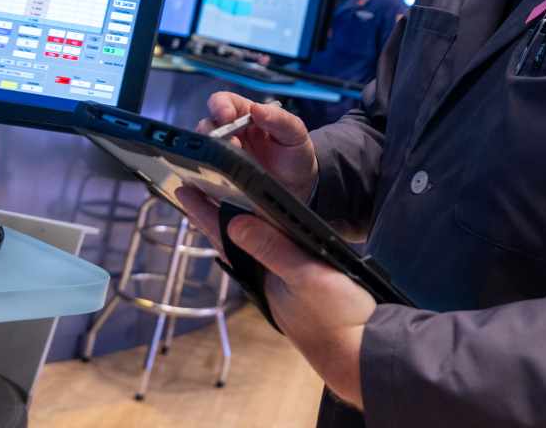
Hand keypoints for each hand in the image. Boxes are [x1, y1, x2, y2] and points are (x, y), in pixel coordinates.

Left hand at [176, 188, 372, 409]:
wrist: (362, 357)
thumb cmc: (338, 319)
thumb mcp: (307, 275)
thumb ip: (273, 249)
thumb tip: (235, 224)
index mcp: (263, 275)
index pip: (225, 237)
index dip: (204, 212)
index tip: (183, 189)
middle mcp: (266, 282)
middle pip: (232, 243)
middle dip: (213, 218)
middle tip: (195, 192)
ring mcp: (280, 290)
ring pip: (250, 252)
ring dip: (234, 229)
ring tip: (221, 208)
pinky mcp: (297, 293)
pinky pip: (268, 260)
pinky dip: (259, 241)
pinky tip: (265, 237)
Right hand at [196, 91, 317, 200]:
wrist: (299, 187)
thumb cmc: (294, 154)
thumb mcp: (295, 133)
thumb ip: (279, 119)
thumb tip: (257, 108)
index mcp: (244, 115)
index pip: (223, 101)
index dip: (220, 106)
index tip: (226, 116)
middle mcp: (229, 133)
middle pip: (207, 126)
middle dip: (215, 135)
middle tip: (233, 146)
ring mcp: (222, 156)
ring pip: (200, 150)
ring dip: (209, 156)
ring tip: (228, 166)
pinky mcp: (217, 178)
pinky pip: (201, 176)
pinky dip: (203, 178)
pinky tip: (217, 182)